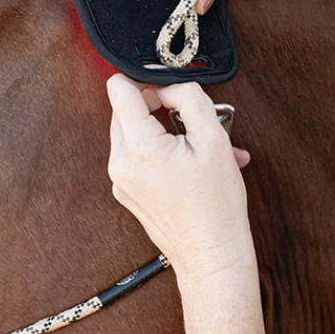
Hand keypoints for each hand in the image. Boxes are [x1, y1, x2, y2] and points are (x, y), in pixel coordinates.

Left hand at [107, 74, 254, 284]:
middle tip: (189, 120)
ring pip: (133, 133)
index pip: (119, 88)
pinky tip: (191, 164)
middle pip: (125, 110)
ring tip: (198, 147)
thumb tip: (170, 86)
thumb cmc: (216, 206)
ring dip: (163, 130)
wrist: (211, 254)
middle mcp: (120, 163)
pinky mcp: (127, 192)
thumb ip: (188, 99)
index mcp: (138, 147)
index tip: (166, 87)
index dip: (145, 79)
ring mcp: (120, 181)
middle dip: (157, 107)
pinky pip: (138, 157)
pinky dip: (162, 152)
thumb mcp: (213, 139)